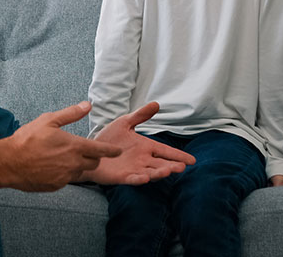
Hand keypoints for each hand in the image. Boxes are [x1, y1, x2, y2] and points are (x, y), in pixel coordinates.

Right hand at [3, 101, 122, 191]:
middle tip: (85, 151)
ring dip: (77, 165)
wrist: (9, 162)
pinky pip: (66, 179)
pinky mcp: (56, 186)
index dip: (111, 150)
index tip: (117, 151)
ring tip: (63, 157)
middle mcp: (73, 164)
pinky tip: (51, 166)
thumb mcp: (49, 120)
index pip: (101, 150)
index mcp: (74, 146)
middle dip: (93, 157)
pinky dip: (64, 173)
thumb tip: (87, 105)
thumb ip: (71, 113)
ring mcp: (65, 177)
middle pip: (93, 163)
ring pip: (79, 171)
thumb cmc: (27, 139)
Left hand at [81, 102, 195, 184]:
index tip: (193, 160)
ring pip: (150, 173)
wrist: (90, 149)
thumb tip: (156, 104)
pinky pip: (132, 179)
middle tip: (182, 167)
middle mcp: (143, 160)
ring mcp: (133, 169)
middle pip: (161, 164)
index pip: (166, 151)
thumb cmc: (109, 138)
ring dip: (158, 173)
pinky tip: (144, 178)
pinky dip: (139, 179)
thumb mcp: (125, 123)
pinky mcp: (121, 177)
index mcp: (146, 147)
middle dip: (172, 166)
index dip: (178, 155)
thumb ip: (140, 116)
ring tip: (167, 171)